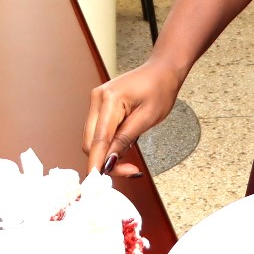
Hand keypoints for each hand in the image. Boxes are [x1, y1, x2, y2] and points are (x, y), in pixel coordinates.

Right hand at [83, 60, 186, 177]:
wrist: (162, 70)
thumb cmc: (160, 89)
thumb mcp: (148, 118)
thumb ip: (125, 140)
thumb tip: (108, 161)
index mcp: (109, 99)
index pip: (98, 140)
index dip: (97, 163)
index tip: (98, 183)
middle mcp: (97, 99)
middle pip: (91, 142)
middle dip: (106, 161)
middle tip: (130, 170)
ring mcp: (97, 101)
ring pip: (93, 139)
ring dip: (108, 154)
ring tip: (130, 159)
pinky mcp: (100, 106)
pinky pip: (98, 132)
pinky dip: (109, 144)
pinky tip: (124, 147)